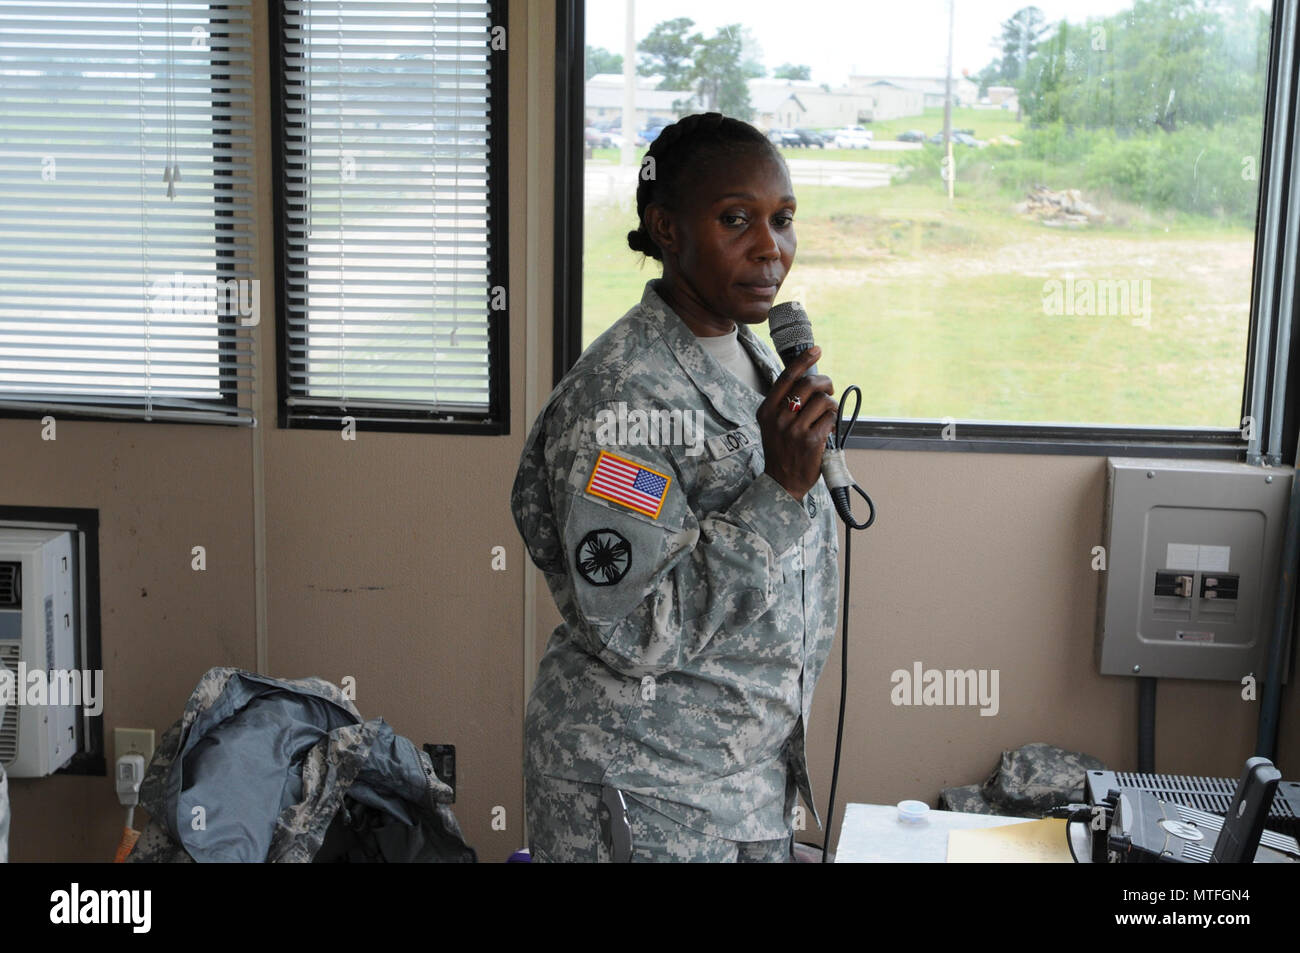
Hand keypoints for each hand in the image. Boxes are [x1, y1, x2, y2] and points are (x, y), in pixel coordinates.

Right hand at [757, 346, 836, 501]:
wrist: (782, 481)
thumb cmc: (781, 450)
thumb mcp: (772, 425)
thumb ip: (784, 404)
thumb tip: (808, 380)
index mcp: (767, 410)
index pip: (786, 378)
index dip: (803, 360)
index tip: (816, 350)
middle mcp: (779, 418)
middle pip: (809, 385)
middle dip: (825, 382)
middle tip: (830, 388)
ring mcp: (795, 430)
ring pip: (823, 401)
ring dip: (831, 404)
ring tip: (829, 412)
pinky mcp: (811, 441)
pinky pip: (830, 419)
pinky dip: (833, 420)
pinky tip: (828, 427)